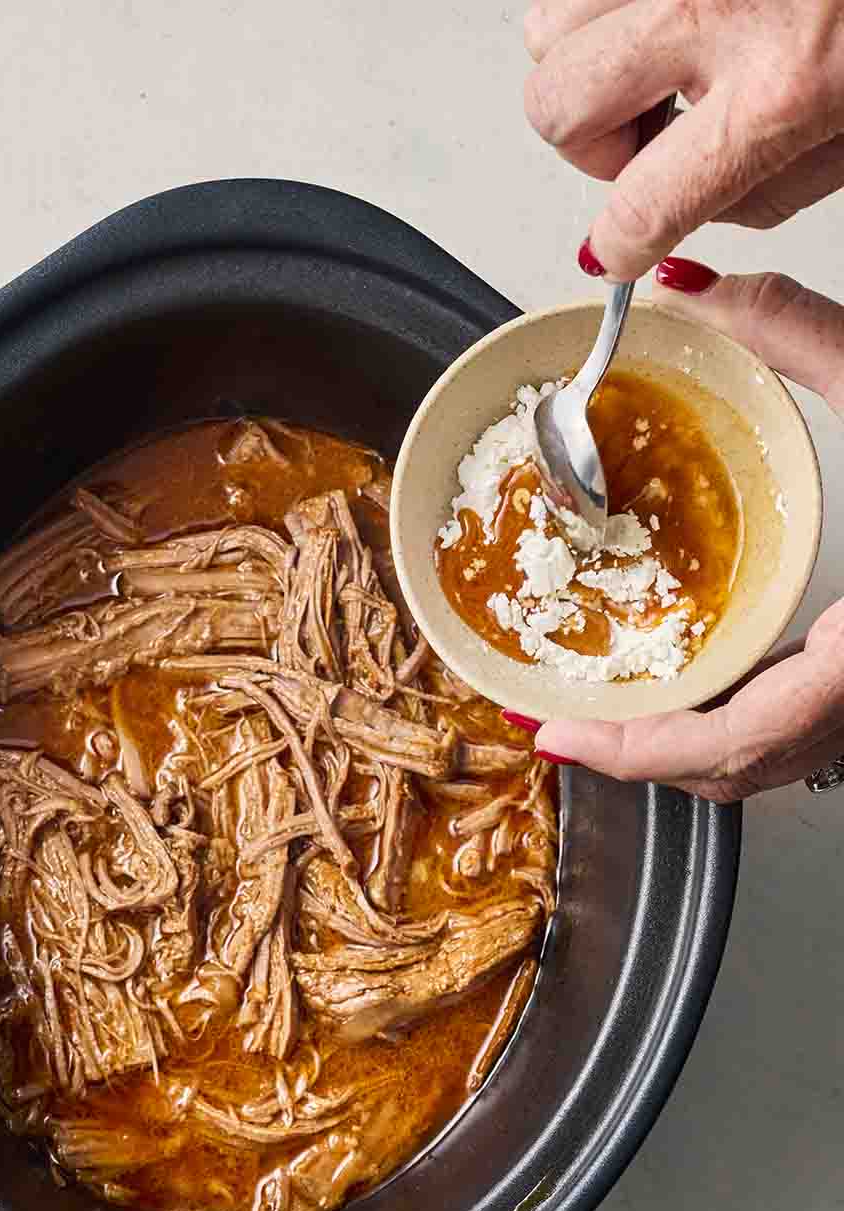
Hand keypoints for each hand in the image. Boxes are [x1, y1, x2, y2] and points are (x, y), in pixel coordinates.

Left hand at [522, 263, 843, 801]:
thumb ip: (803, 333)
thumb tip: (704, 288)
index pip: (731, 743)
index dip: (632, 753)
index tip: (554, 733)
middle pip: (734, 774)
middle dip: (636, 757)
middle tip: (558, 724)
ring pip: (768, 768)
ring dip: (682, 751)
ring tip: (608, 712)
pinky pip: (800, 739)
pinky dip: (736, 729)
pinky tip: (702, 689)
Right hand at [524, 0, 843, 279]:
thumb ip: (763, 192)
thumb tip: (677, 218)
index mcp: (780, 88)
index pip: (639, 206)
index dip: (619, 245)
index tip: (618, 249)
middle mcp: (717, 9)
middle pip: (557, 106)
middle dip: (590, 142)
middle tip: (645, 142)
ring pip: (550, 29)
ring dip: (589, 63)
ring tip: (656, 66)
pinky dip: (612, 12)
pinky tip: (667, 21)